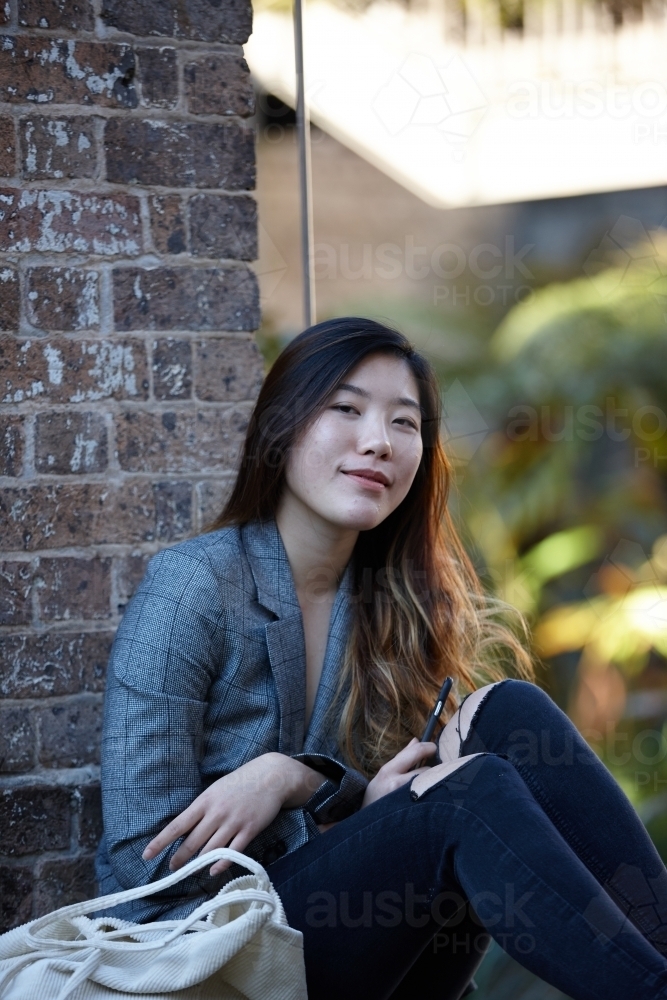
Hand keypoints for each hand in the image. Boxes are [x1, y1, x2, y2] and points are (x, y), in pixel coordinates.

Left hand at [142, 753, 322, 875]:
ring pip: (211, 849)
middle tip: (171, 869)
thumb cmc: (240, 782)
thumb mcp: (216, 790)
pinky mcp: (250, 829)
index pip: (178, 825)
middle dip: (179, 858)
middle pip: (193, 842)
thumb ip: (202, 809)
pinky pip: (233, 852)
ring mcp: (234, 822)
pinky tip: (214, 871)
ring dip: (199, 864)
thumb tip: (186, 828)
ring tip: (190, 873)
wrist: (271, 775)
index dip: (161, 842)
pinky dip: (222, 863)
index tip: (147, 855)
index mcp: (205, 801)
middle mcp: (217, 813)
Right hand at [361, 738, 435, 808]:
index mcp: (388, 772)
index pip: (414, 752)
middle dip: (431, 769)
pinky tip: (427, 799)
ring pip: (429, 784)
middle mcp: (397, 784)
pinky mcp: (413, 812)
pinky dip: (430, 795)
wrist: (367, 824)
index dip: (428, 747)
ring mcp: (405, 799)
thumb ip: (402, 758)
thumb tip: (416, 741)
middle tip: (432, 771)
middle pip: (426, 769)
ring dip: (431, 782)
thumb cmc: (375, 797)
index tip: (433, 748)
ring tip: (425, 787)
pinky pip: (428, 798)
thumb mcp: (384, 774)